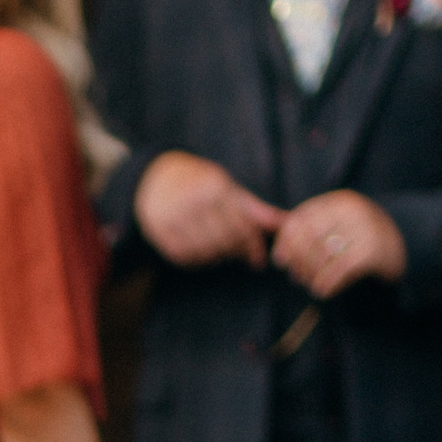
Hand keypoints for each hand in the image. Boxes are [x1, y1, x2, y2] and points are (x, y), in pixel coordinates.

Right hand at [135, 151, 284, 268]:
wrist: (155, 181)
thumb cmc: (201, 184)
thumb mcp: (229, 189)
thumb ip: (256, 209)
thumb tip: (286, 223)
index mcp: (214, 188)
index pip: (241, 226)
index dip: (253, 245)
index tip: (259, 258)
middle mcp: (193, 202)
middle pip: (226, 241)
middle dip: (238, 252)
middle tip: (244, 256)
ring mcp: (175, 219)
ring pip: (208, 253)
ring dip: (220, 257)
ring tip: (223, 250)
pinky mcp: (162, 235)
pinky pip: (188, 258)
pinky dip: (199, 260)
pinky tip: (204, 251)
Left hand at [273, 189, 405, 299]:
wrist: (409, 243)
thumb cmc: (364, 238)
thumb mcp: (339, 225)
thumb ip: (310, 226)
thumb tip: (271, 232)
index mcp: (339, 202)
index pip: (301, 219)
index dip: (285, 242)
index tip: (280, 261)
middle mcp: (352, 210)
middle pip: (309, 237)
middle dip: (298, 261)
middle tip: (296, 278)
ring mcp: (365, 228)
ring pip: (323, 255)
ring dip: (311, 276)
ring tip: (311, 286)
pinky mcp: (374, 250)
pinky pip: (340, 269)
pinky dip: (327, 284)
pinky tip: (323, 291)